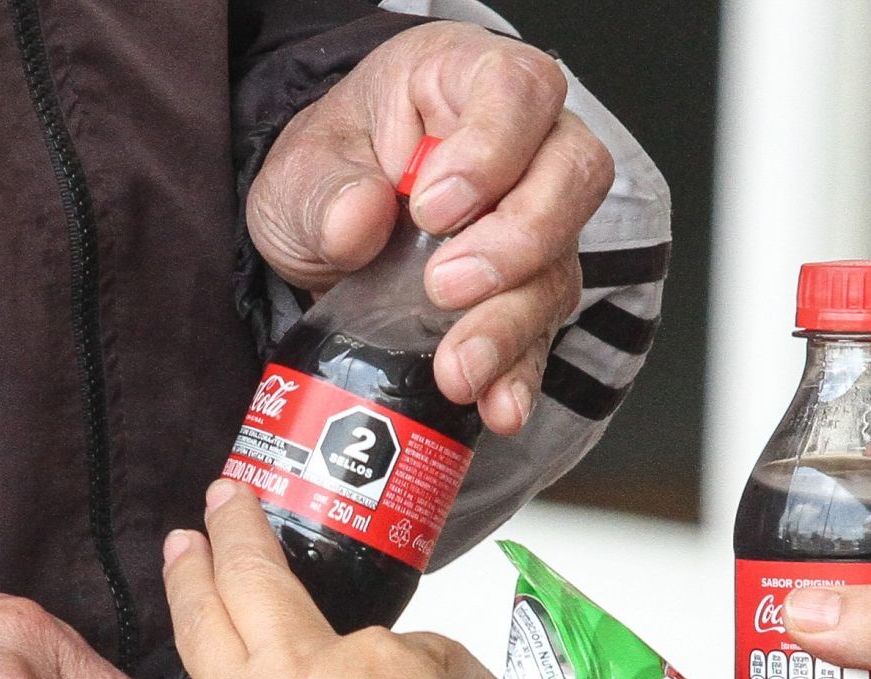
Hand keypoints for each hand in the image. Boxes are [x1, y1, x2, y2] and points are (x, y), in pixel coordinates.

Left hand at [247, 21, 612, 435]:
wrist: (324, 234)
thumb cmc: (328, 175)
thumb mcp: (299, 171)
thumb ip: (323, 191)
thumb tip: (357, 220)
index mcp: (465, 82)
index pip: (518, 91)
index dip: (490, 149)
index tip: (431, 207)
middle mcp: (525, 147)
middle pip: (571, 176)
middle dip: (515, 242)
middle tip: (445, 287)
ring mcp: (537, 224)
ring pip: (560, 265)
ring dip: (511, 326)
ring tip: (458, 369)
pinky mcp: (528, 295)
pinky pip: (542, 336)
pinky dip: (519, 376)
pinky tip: (497, 405)